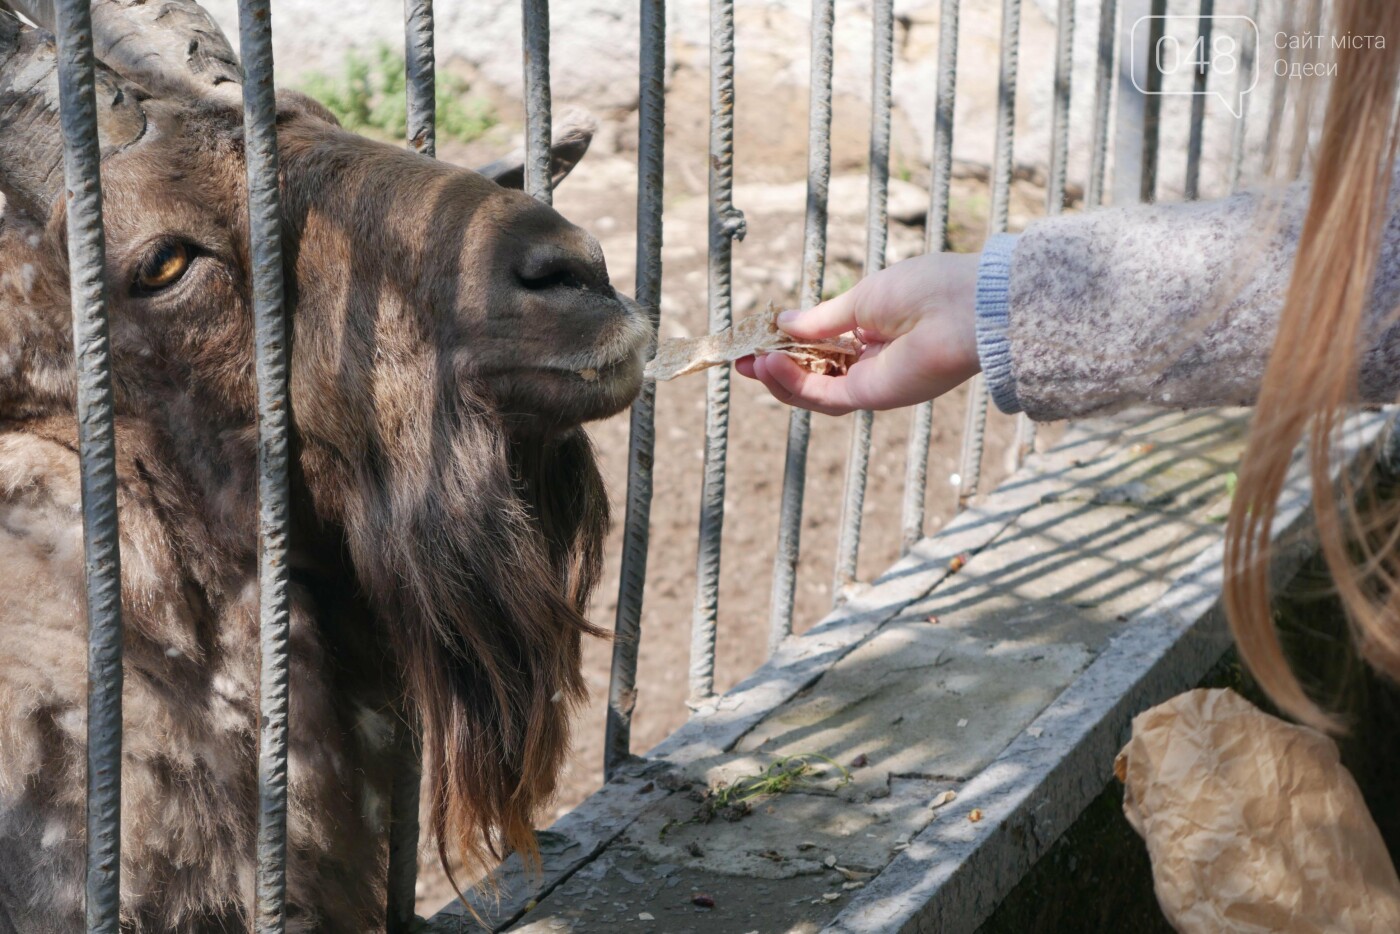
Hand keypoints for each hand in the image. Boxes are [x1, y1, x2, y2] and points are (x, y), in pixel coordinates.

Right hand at [736, 251, 981, 415]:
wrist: (965, 308)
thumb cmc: (924, 289)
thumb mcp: (861, 298)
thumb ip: (820, 319)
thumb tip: (784, 321)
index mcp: (874, 332)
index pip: (822, 348)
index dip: (788, 346)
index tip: (758, 338)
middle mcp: (872, 362)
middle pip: (812, 374)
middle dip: (774, 368)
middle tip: (742, 360)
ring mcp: (871, 382)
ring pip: (813, 391)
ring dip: (777, 379)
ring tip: (750, 363)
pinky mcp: (871, 397)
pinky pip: (822, 397)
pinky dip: (793, 384)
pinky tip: (769, 364)